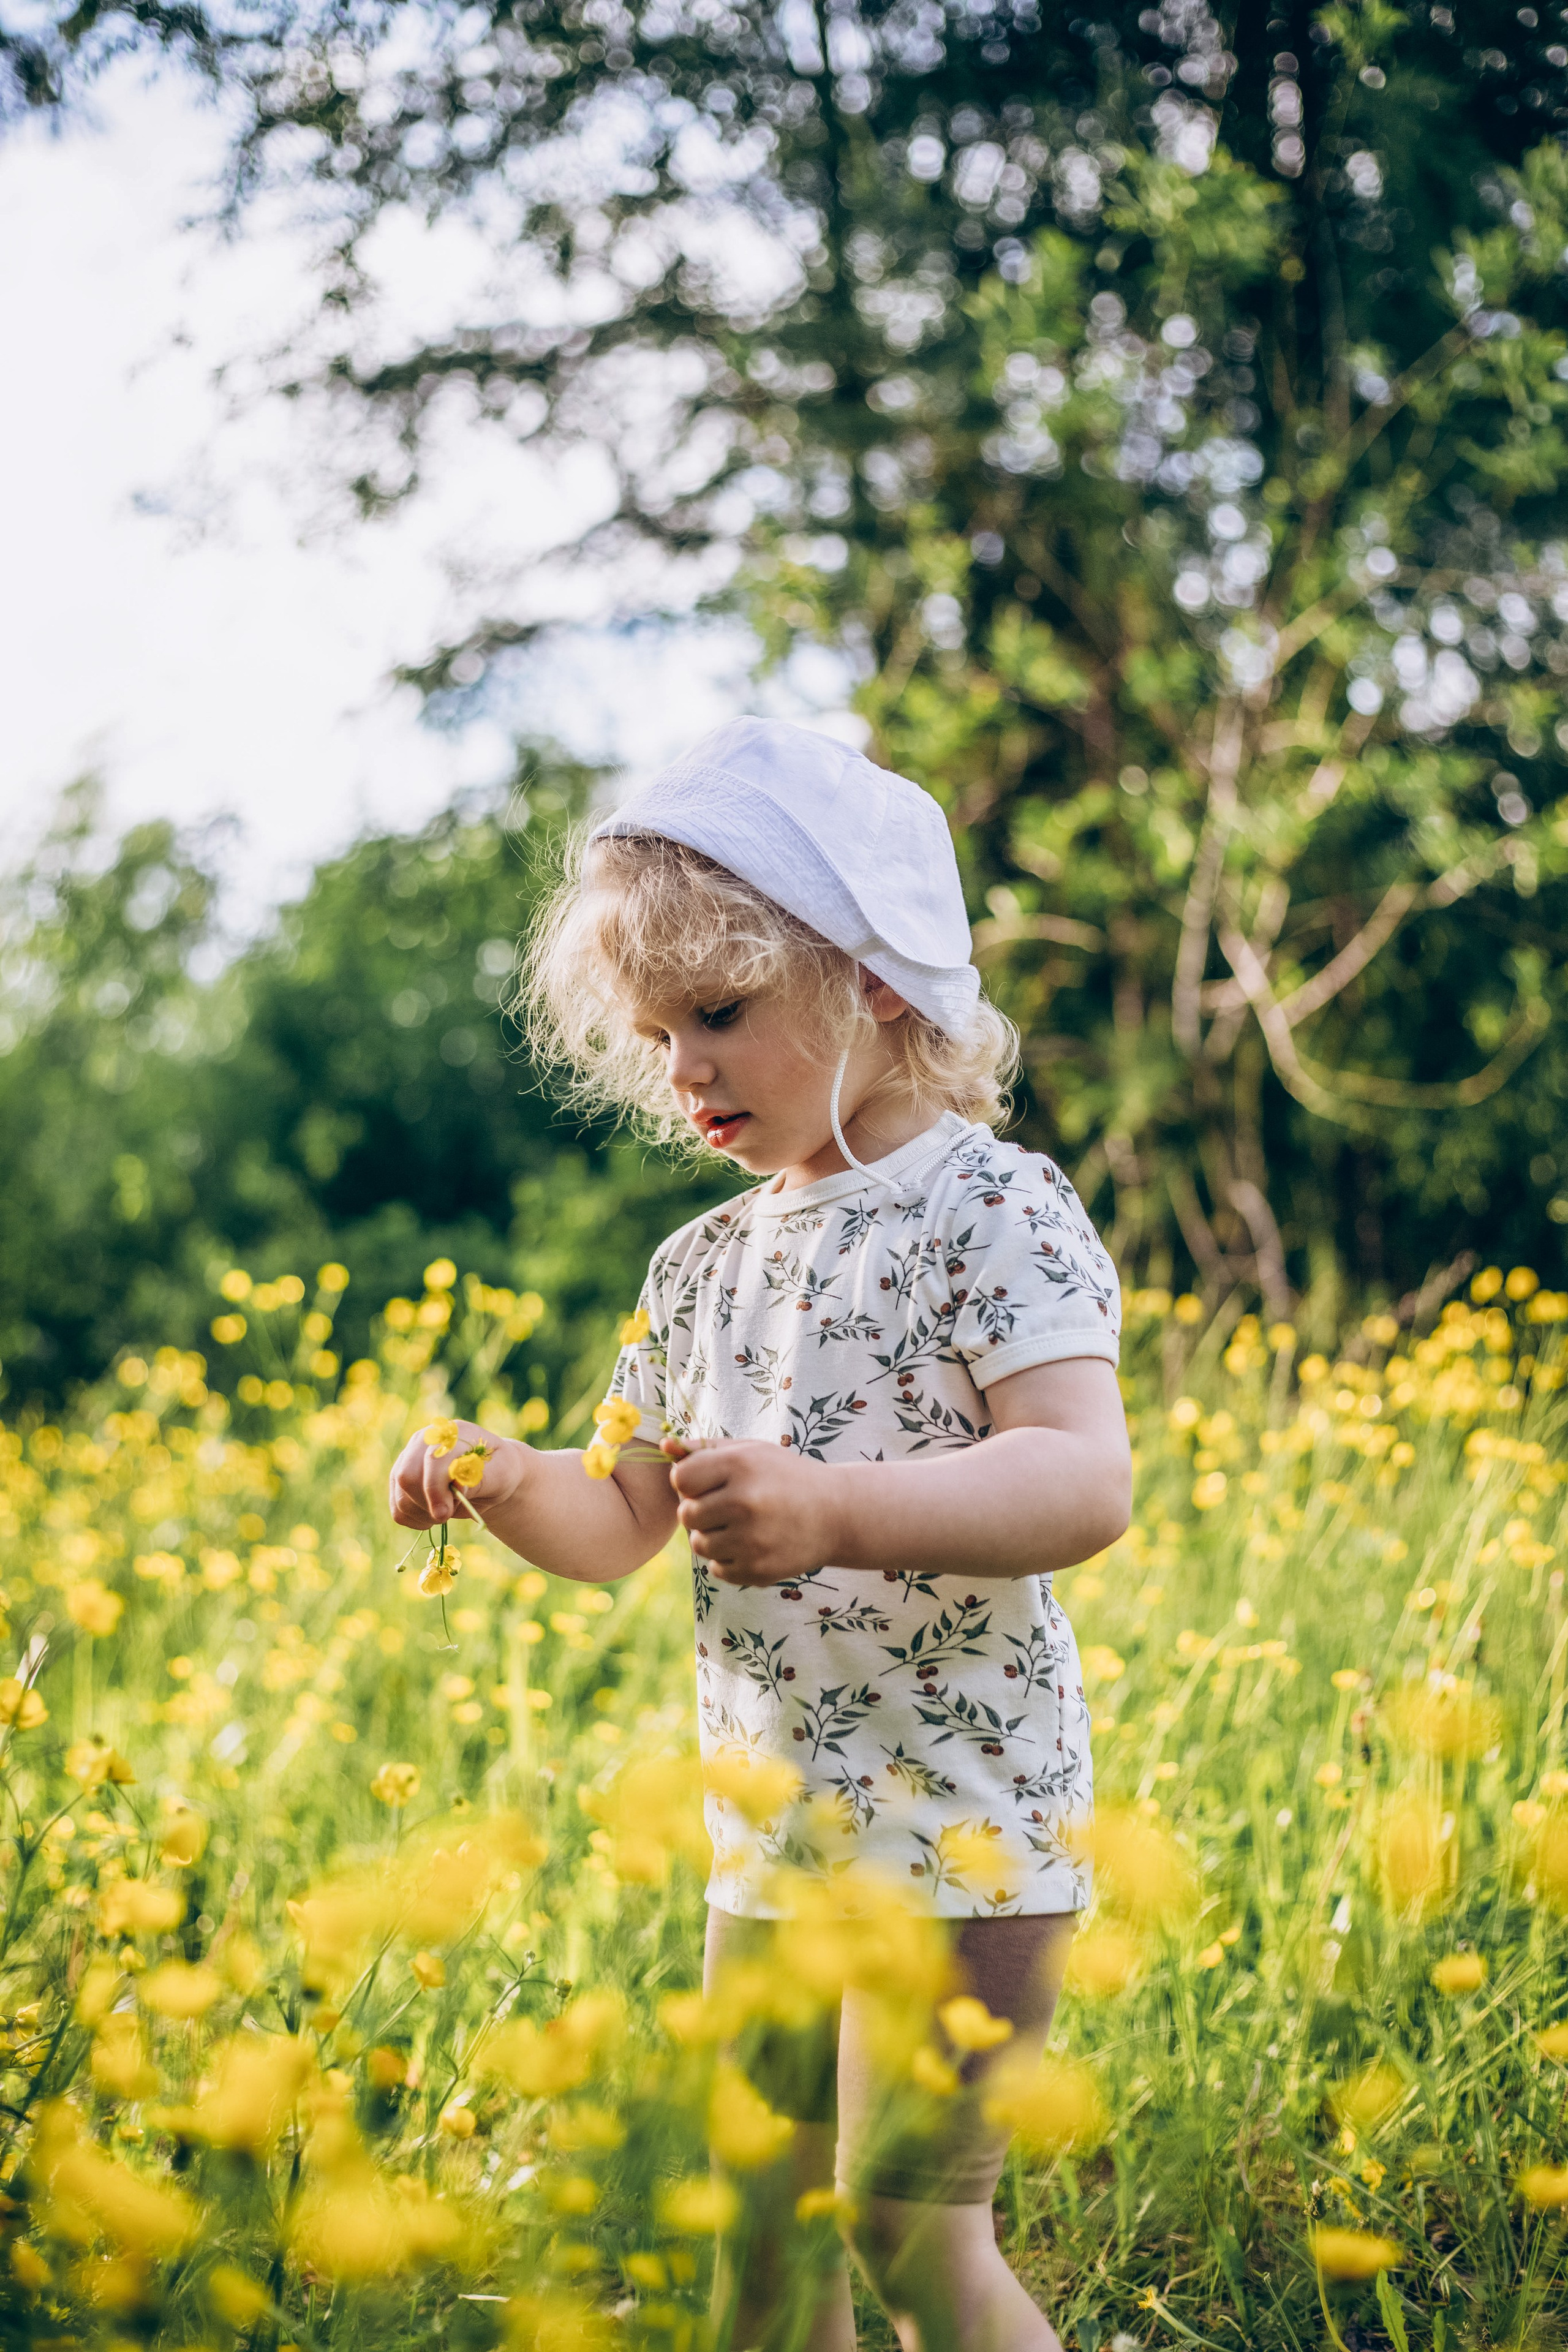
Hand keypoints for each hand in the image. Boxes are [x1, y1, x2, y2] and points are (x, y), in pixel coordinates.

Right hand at [388, 1419, 529, 1530]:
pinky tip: (432, 1516)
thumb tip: (456, 1485)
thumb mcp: (501, 1475)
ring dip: (422, 1514)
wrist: (490, 1478)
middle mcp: (424, 1442)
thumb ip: (479, 1479)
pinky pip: (396, 1508)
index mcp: (452, 1434)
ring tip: (446, 1513)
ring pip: (400, 1495)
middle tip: (448, 1514)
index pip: (432, 1459)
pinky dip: (414, 1520)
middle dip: (426, 1503)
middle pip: (406, 1476)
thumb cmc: (498, 1472)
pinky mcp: (400, 1480)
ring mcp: (409, 1459)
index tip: (445, 1513)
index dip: (435, 1489)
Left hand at [664, 1440, 840, 1584]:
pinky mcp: (757, 1570)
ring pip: (699, 1545)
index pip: (680, 1479)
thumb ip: (705, 1449)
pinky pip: (717, 1570)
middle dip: (700, 1511)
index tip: (708, 1484)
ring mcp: (752, 1540)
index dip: (689, 1482)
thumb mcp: (751, 1452)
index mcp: (739, 1466)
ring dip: (712, 1537)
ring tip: (740, 1526)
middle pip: (686, 1514)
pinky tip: (753, 1545)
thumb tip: (663, 1446)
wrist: (836, 1514)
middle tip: (727, 1507)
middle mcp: (744, 1502)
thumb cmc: (786, 1476)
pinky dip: (729, 1560)